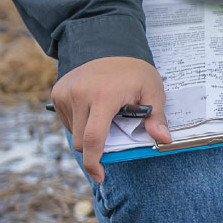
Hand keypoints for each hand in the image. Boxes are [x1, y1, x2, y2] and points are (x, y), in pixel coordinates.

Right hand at [50, 56, 169, 182]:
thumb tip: (164, 140)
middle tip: (114, 136)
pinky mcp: (57, 92)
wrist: (112, 46)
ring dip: (88, 134)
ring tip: (105, 116)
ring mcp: (65, 92)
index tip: (100, 176)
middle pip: (82, 141)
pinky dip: (79, 123)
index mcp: (103, 96)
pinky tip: (93, 110)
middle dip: (96, 148)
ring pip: (73, 132)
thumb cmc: (135, 73)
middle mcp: (79, 94)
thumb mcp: (153, 91)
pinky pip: (67, 121)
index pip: (94, 139)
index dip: (95, 162)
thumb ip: (157, 117)